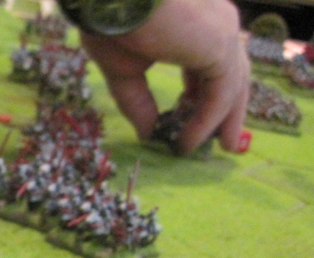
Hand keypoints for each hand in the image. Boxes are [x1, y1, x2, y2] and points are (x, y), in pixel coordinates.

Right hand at [79, 0, 249, 154]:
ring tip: (219, 148)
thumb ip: (138, 102)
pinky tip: (188, 141)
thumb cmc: (110, 21)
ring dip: (226, 120)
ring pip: (234, 84)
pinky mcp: (221, 44)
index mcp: (195, 24)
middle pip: (233, 74)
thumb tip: (148, 135)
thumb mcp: (122, 69)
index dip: (202, 96)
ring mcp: (222, 32)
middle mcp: (216, 23)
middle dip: (230, 110)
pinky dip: (207, 122)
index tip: (187, 122)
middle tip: (226, 142)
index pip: (211, 63)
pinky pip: (221, 94)